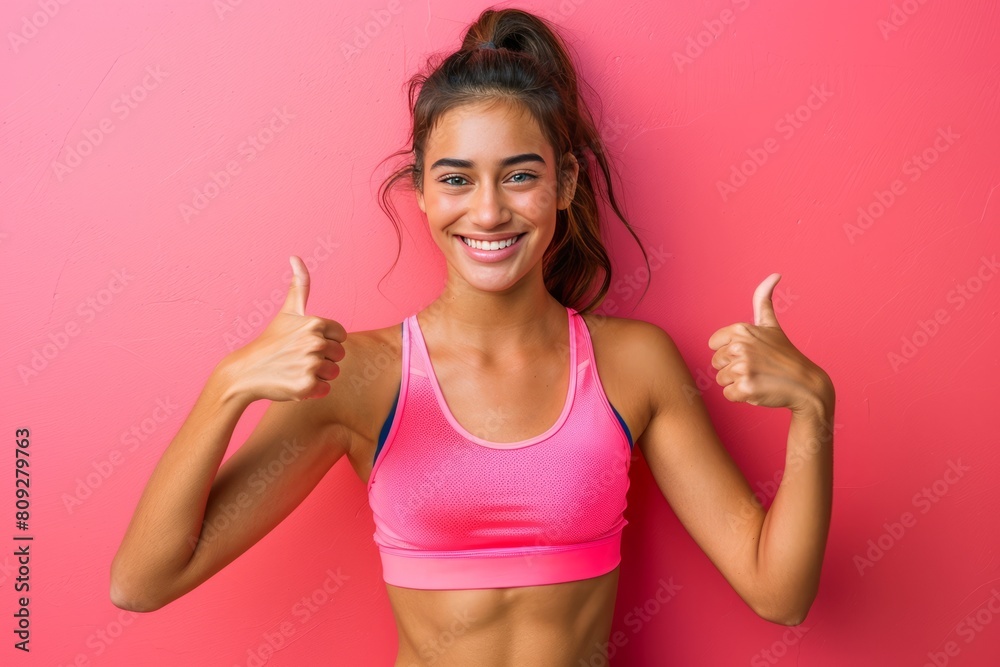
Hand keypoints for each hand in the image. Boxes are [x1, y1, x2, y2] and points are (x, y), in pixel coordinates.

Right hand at [223, 256, 346, 401]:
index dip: (326, 341)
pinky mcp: (306, 386)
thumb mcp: (288, 311)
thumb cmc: (270, 341)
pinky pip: (325, 389)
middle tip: (298, 358)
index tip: (305, 342)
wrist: (246, 372)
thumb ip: (299, 285)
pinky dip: (312, 390)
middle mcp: (314, 342)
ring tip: (295, 370)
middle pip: (339, 355)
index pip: (341, 336)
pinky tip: (294, 383)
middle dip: (323, 359)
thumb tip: (295, 256)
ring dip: (318, 375)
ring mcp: (310, 364)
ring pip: (333, 373)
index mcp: (314, 323)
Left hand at [707, 273, 831, 413]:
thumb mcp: (771, 325)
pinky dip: (742, 396)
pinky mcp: (746, 388)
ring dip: (737, 382)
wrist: (806, 384)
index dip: (729, 352)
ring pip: (721, 379)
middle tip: (757, 367)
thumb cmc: (785, 355)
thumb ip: (763, 300)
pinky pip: (728, 394)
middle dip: (733, 368)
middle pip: (716, 363)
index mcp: (741, 330)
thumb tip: (775, 274)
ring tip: (759, 377)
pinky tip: (759, 389)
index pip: (713, 345)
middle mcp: (740, 346)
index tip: (750, 352)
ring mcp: (743, 367)